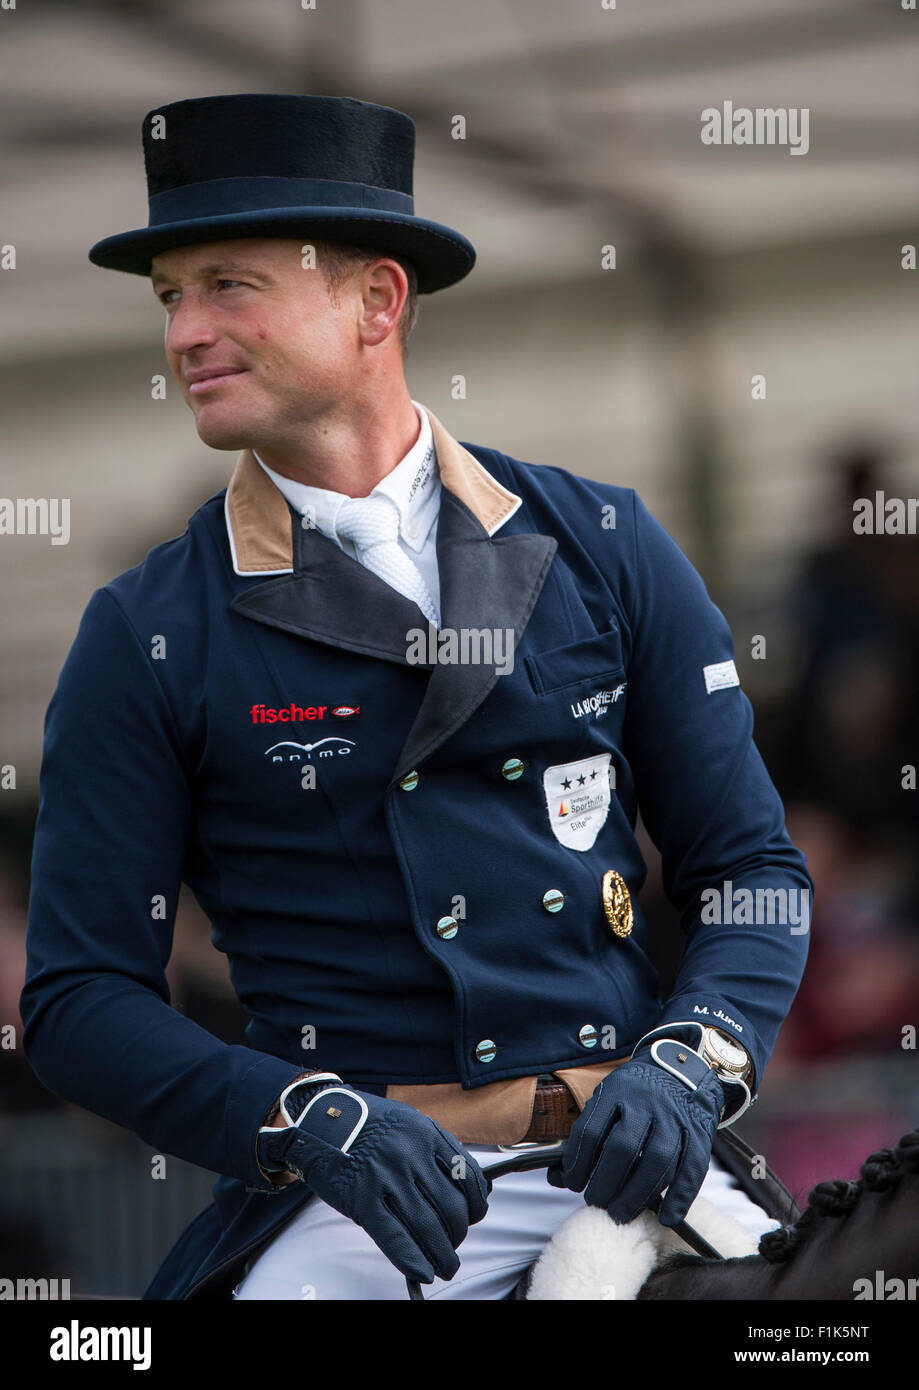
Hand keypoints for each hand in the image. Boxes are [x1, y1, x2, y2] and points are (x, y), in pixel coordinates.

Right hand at [257, 1080, 488, 1282]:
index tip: (475, 1216)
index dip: (477, 1203)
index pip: (467, 1176)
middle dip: (459, 1233)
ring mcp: (385, 1177)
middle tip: (454, 1243)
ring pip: (427, 1226)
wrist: (320, 1118)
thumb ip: (435, 1149)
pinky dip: (412, 1259)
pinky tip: (423, 1272)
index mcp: (426, 1133)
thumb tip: (463, 1186)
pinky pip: (393, 1236)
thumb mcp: (408, 1122)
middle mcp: (409, 1154)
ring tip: (446, 1265)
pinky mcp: (361, 1198)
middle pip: (451, 1207)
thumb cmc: (367, 1123)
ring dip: (442, 1254)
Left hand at [546, 1056, 723, 1226]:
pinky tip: (666, 1216)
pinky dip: (679, 1196)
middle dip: (606, 1182)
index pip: (591, 1131)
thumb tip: (557, 1177)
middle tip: (596, 1201)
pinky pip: (692, 1168)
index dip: (578, 1163)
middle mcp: (645, 1102)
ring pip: (657, 1159)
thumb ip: (585, 1137)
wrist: (680, 1068)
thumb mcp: (606, 1100)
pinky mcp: (698, 1132)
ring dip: (637, 1194)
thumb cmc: (634, 1093)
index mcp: (616, 1091)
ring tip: (621, 1212)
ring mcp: (674, 1117)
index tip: (573, 1184)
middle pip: (623, 1147)